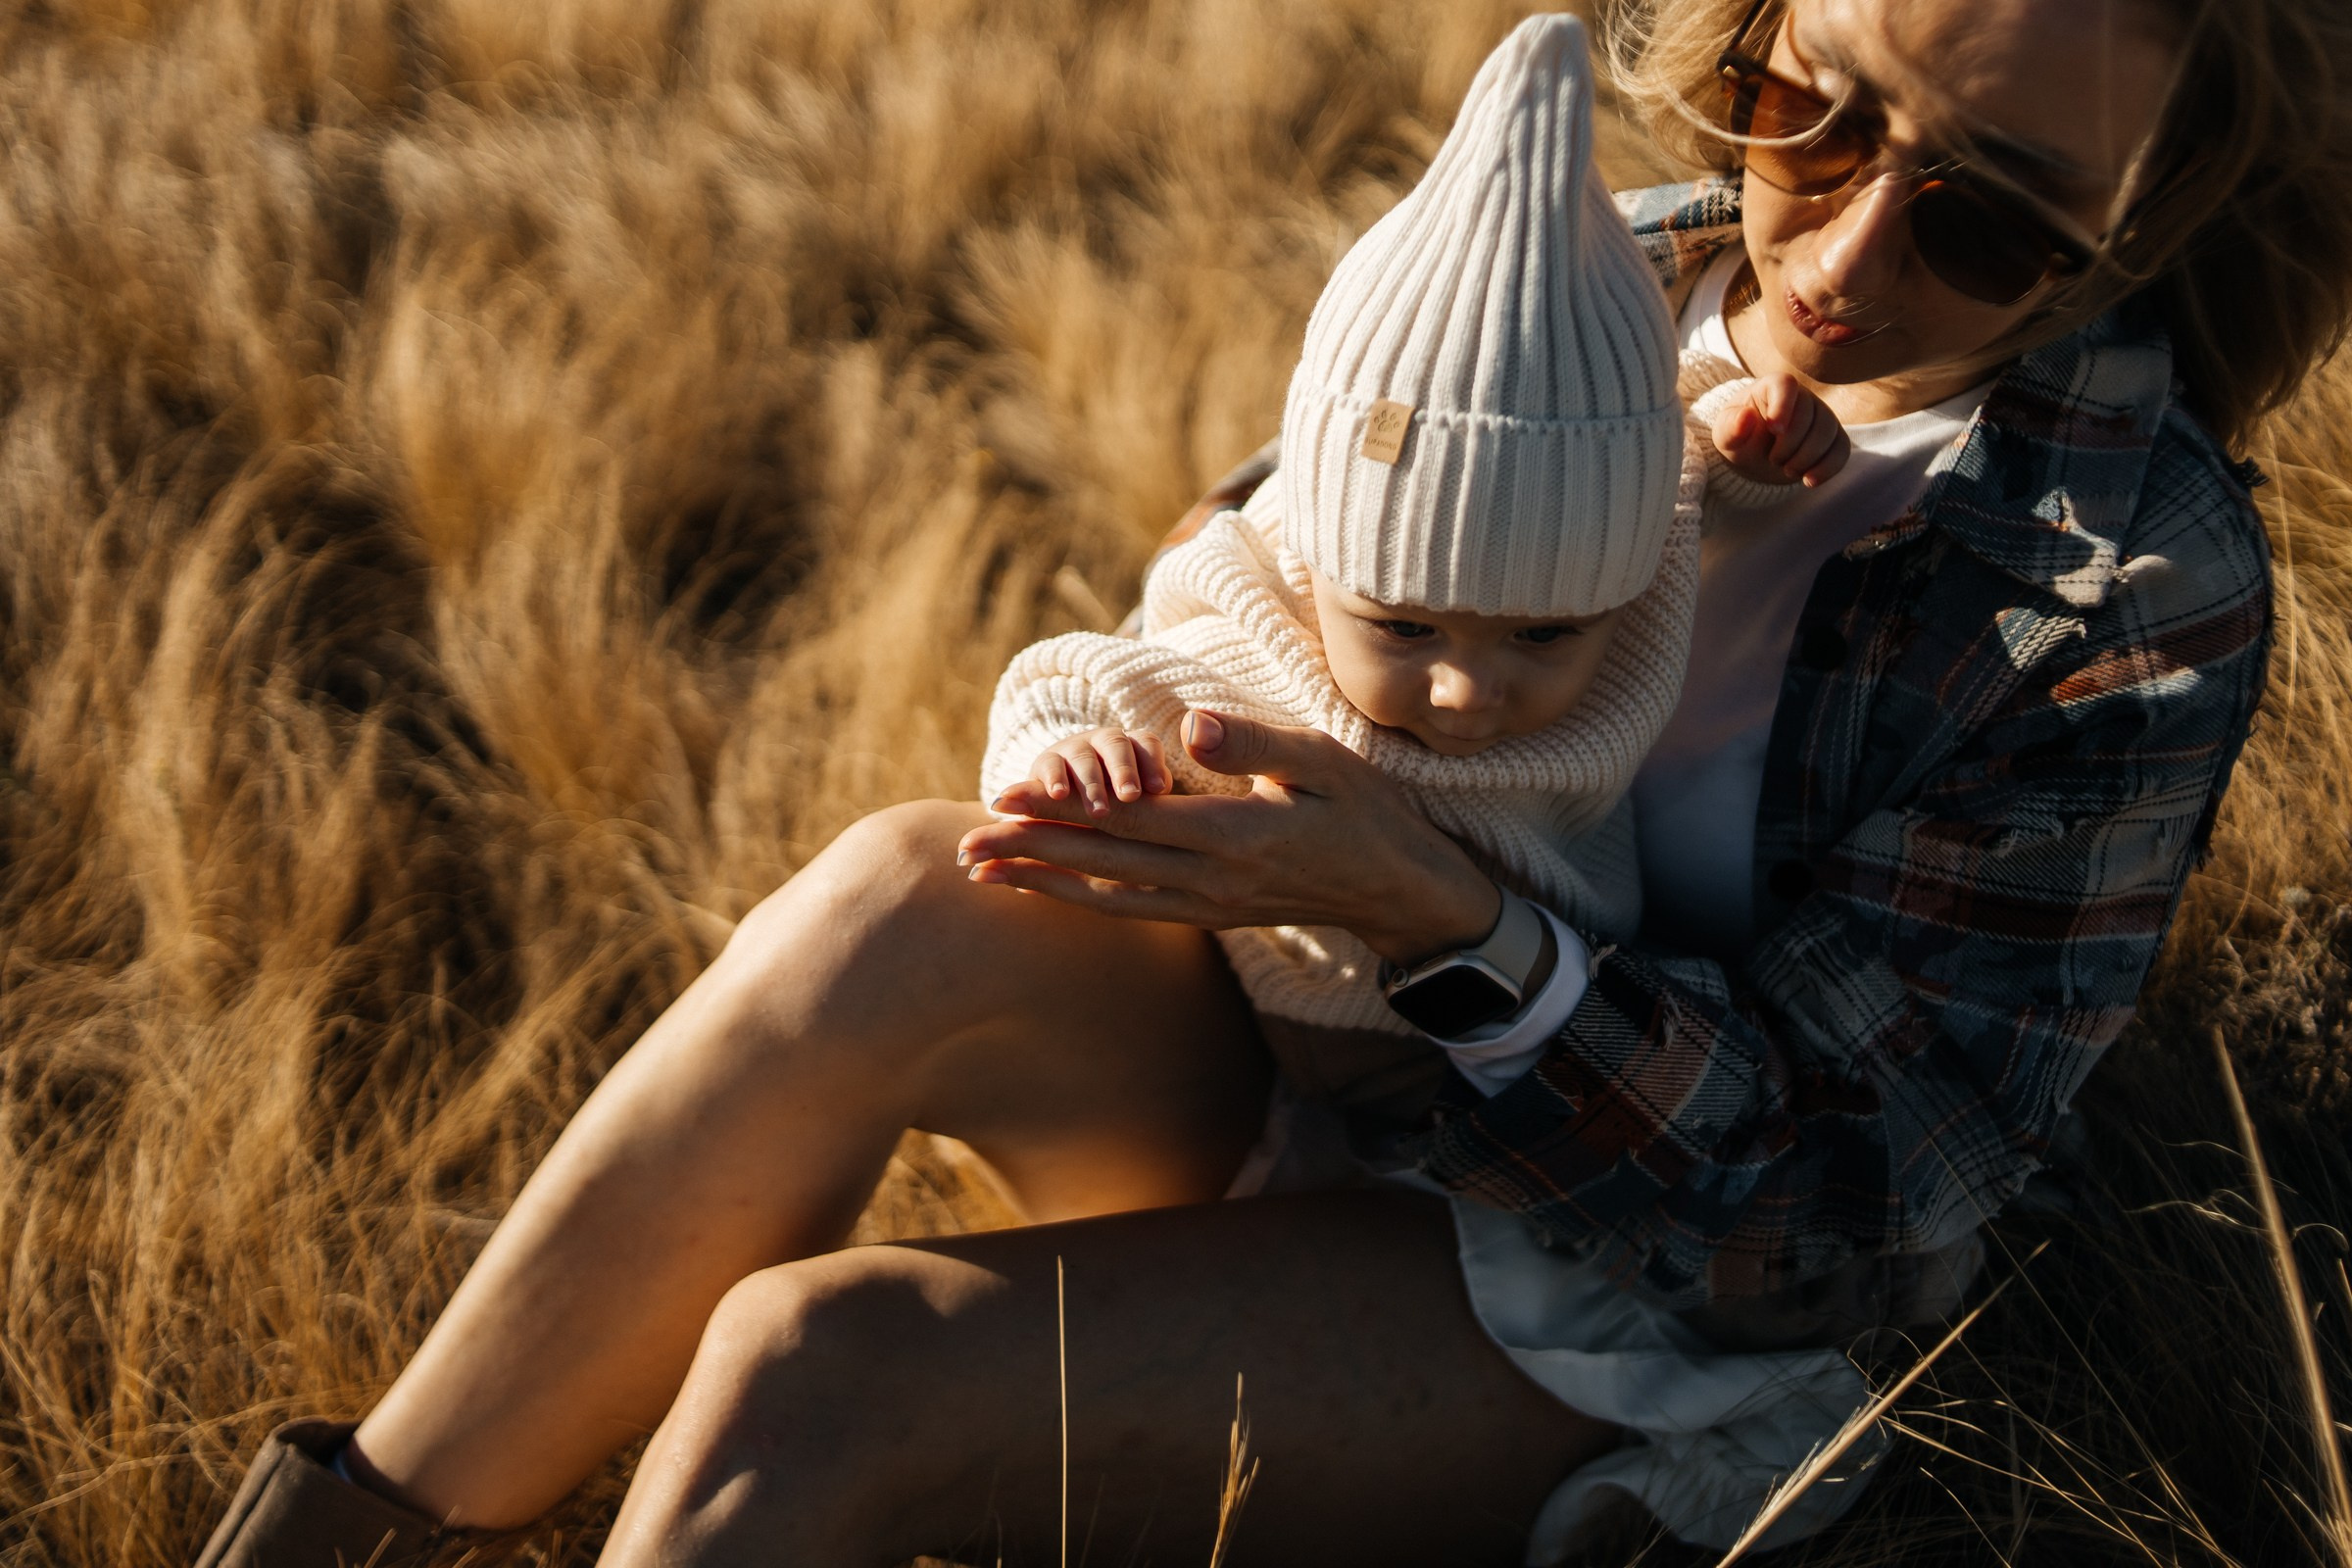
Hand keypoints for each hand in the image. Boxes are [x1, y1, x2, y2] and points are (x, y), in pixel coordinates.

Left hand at [963, 710, 1501, 963]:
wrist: (1400, 889)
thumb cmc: (1365, 811)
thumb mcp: (1321, 762)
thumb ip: (1254, 744)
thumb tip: (1189, 724)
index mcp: (1234, 834)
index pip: (1128, 820)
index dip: (1062, 810)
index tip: (1004, 797)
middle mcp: (1211, 878)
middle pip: (1103, 864)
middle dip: (1031, 852)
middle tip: (965, 847)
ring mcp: (1208, 903)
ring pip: (1108, 896)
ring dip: (1043, 883)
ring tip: (983, 873)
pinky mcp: (1210, 914)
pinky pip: (1132, 909)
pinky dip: (1081, 898)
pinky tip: (1047, 889)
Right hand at [1027, 727, 1171, 817]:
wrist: (1063, 806)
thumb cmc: (1113, 803)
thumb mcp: (1135, 799)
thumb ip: (1151, 793)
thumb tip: (1160, 788)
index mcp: (1132, 747)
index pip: (1146, 743)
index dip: (1152, 762)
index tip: (1158, 789)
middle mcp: (1103, 741)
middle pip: (1115, 744)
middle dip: (1123, 770)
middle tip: (1130, 796)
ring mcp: (1073, 749)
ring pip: (1083, 758)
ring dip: (1092, 784)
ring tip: (1100, 812)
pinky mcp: (1045, 762)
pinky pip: (1050, 765)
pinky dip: (1055, 778)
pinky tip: (1059, 795)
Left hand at [1712, 373, 1850, 488]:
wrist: (1754, 456)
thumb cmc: (1739, 438)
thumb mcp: (1726, 435)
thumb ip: (1732, 427)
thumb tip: (1745, 417)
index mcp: (1773, 387)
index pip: (1786, 385)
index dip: (1783, 406)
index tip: (1773, 430)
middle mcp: (1802, 396)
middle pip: (1810, 414)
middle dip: (1792, 443)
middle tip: (1774, 460)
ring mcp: (1821, 415)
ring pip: (1828, 432)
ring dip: (1808, 457)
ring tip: (1788, 471)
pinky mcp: (1833, 437)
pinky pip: (1841, 449)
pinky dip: (1828, 468)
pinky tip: (1810, 481)